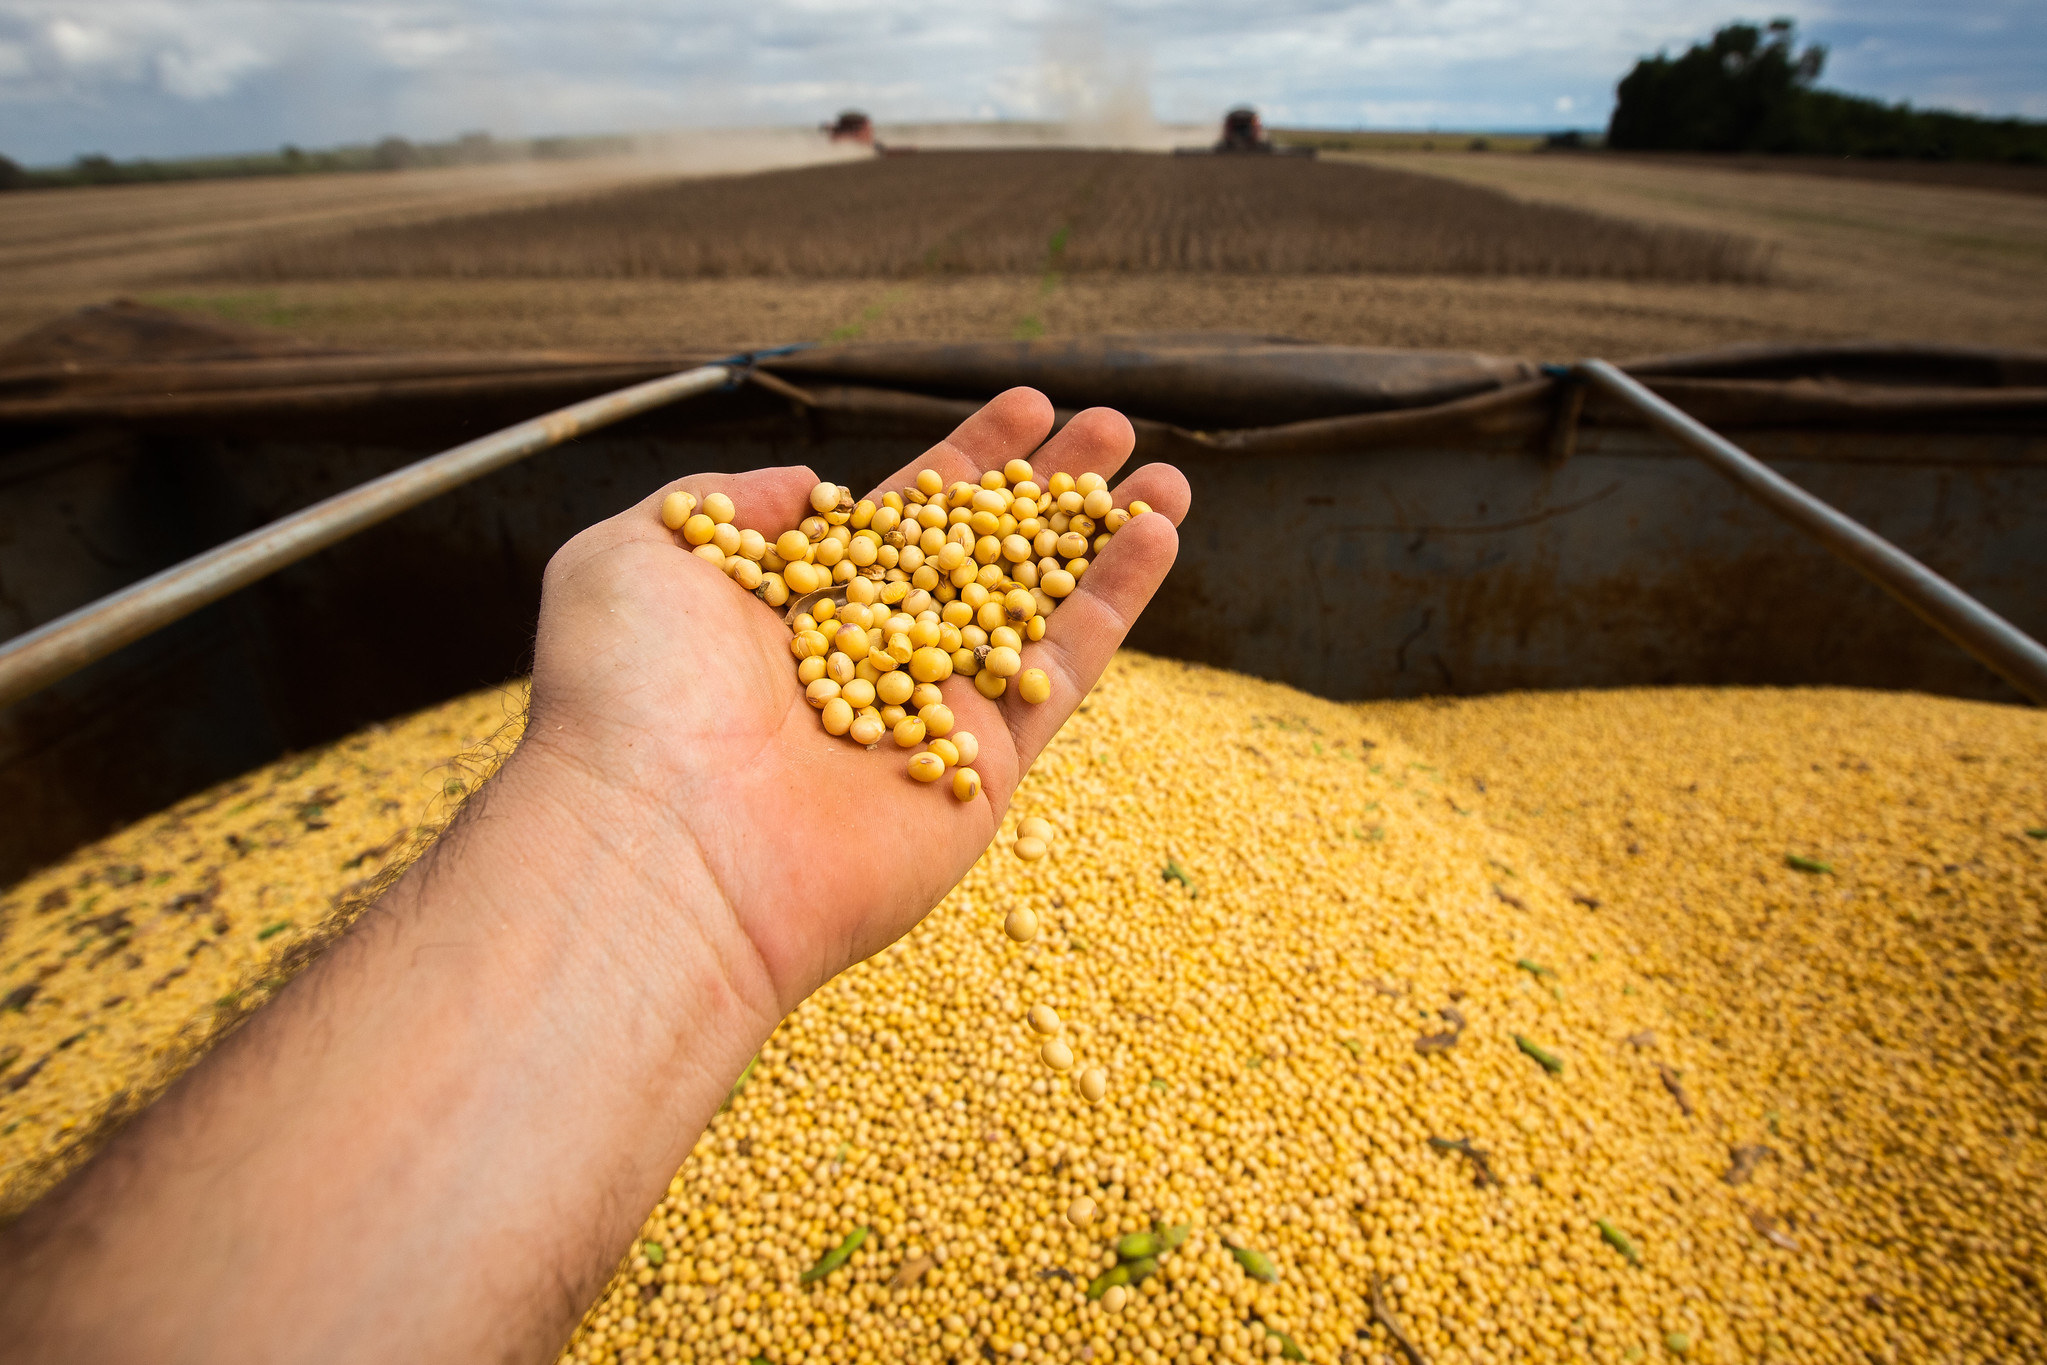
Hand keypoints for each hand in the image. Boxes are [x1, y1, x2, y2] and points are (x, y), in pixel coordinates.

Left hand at [516, 388, 1188, 1011]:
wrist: (664, 843)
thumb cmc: (628, 698)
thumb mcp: (638, 553)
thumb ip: (722, 503)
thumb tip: (804, 488)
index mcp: (792, 610)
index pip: (898, 518)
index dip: (965, 460)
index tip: (1023, 405)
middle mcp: (867, 660)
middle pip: (981, 556)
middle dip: (1046, 490)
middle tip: (1108, 426)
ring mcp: (928, 716)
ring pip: (1035, 607)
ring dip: (1103, 537)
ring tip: (1165, 471)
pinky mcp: (983, 771)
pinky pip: (1061, 672)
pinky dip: (1113, 604)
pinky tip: (1160, 534)